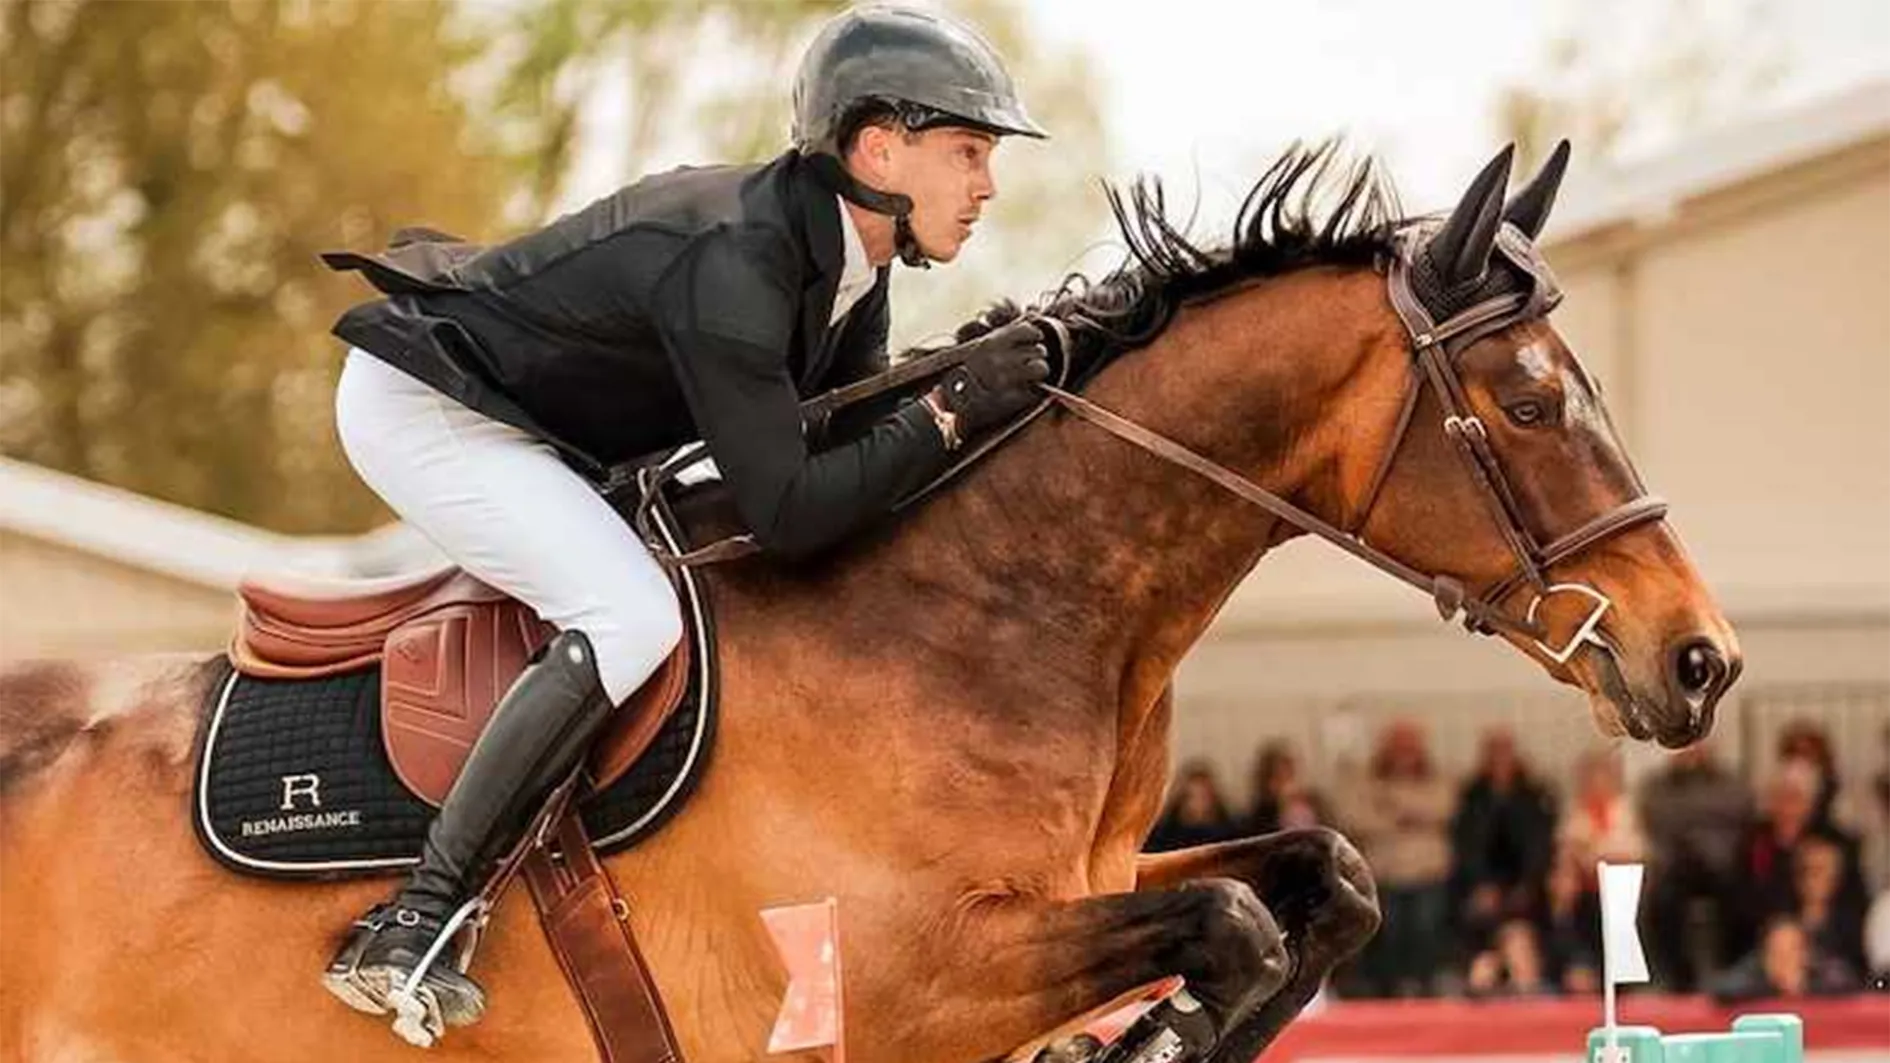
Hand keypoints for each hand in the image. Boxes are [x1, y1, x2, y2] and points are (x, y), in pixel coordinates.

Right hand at [928, 318, 1049, 437]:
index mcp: (992, 342)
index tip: (1034, 339)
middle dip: (1036, 355)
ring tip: (1031, 375)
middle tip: (1029, 360)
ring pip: (1041, 368)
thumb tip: (1031, 316)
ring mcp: (1007, 379)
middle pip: (1038, 350)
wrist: (949, 400)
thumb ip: (1002, 335)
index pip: (1029, 331)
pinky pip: (1034, 390)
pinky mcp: (1012, 397)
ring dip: (1038, 371)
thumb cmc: (963, 371)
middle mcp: (1001, 358)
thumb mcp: (978, 346)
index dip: (1034, 335)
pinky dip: (1032, 390)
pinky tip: (1023, 389)